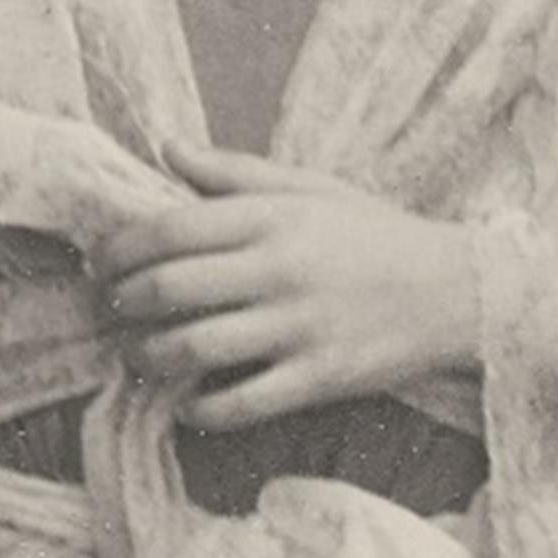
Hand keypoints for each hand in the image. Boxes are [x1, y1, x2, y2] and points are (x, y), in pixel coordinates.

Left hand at [91, 140, 479, 426]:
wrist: (458, 290)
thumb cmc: (376, 235)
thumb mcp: (311, 188)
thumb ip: (236, 172)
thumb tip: (167, 149)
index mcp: (273, 218)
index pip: (168, 229)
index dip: (118, 249)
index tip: (99, 262)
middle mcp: (280, 270)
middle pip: (169, 290)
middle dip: (122, 303)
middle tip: (110, 309)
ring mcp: (300, 328)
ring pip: (193, 349)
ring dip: (149, 356)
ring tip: (139, 353)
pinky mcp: (319, 377)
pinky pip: (240, 403)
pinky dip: (201, 408)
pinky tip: (188, 402)